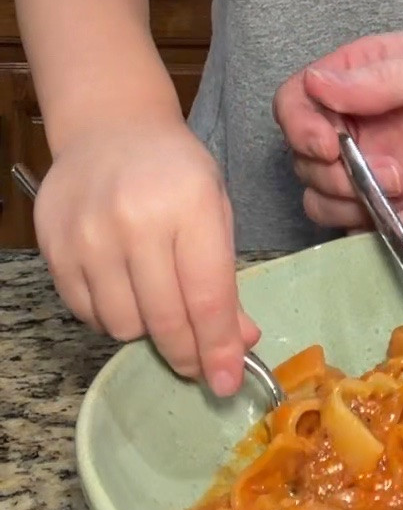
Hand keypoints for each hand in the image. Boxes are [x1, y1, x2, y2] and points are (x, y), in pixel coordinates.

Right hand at [34, 120, 259, 395]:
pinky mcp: (56, 248)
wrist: (111, 128)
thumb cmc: (175, 171)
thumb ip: (225, 278)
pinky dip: (111, 317)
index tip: (227, 382)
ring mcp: (90, 235)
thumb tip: (239, 342)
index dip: (218, 348)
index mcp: (191, 205)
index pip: (207, 296)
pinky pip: (87, 313)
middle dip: (187, 354)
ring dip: (147, 332)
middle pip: (164, 319)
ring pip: (122, 325)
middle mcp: (137, 221)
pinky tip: (126, 294)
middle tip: (198, 366)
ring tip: (158, 308)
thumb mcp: (215, 210)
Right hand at [273, 25, 402, 229]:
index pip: (298, 98)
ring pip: (326, 199)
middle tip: (385, 171)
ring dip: (352, 202)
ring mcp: (385, 165)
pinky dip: (384, 223)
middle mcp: (366, 121)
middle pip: (303, 157)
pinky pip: (369, 227)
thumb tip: (318, 85)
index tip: (328, 144)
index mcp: (366, 74)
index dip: (300, 125)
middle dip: (329, 173)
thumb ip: (385, 78)